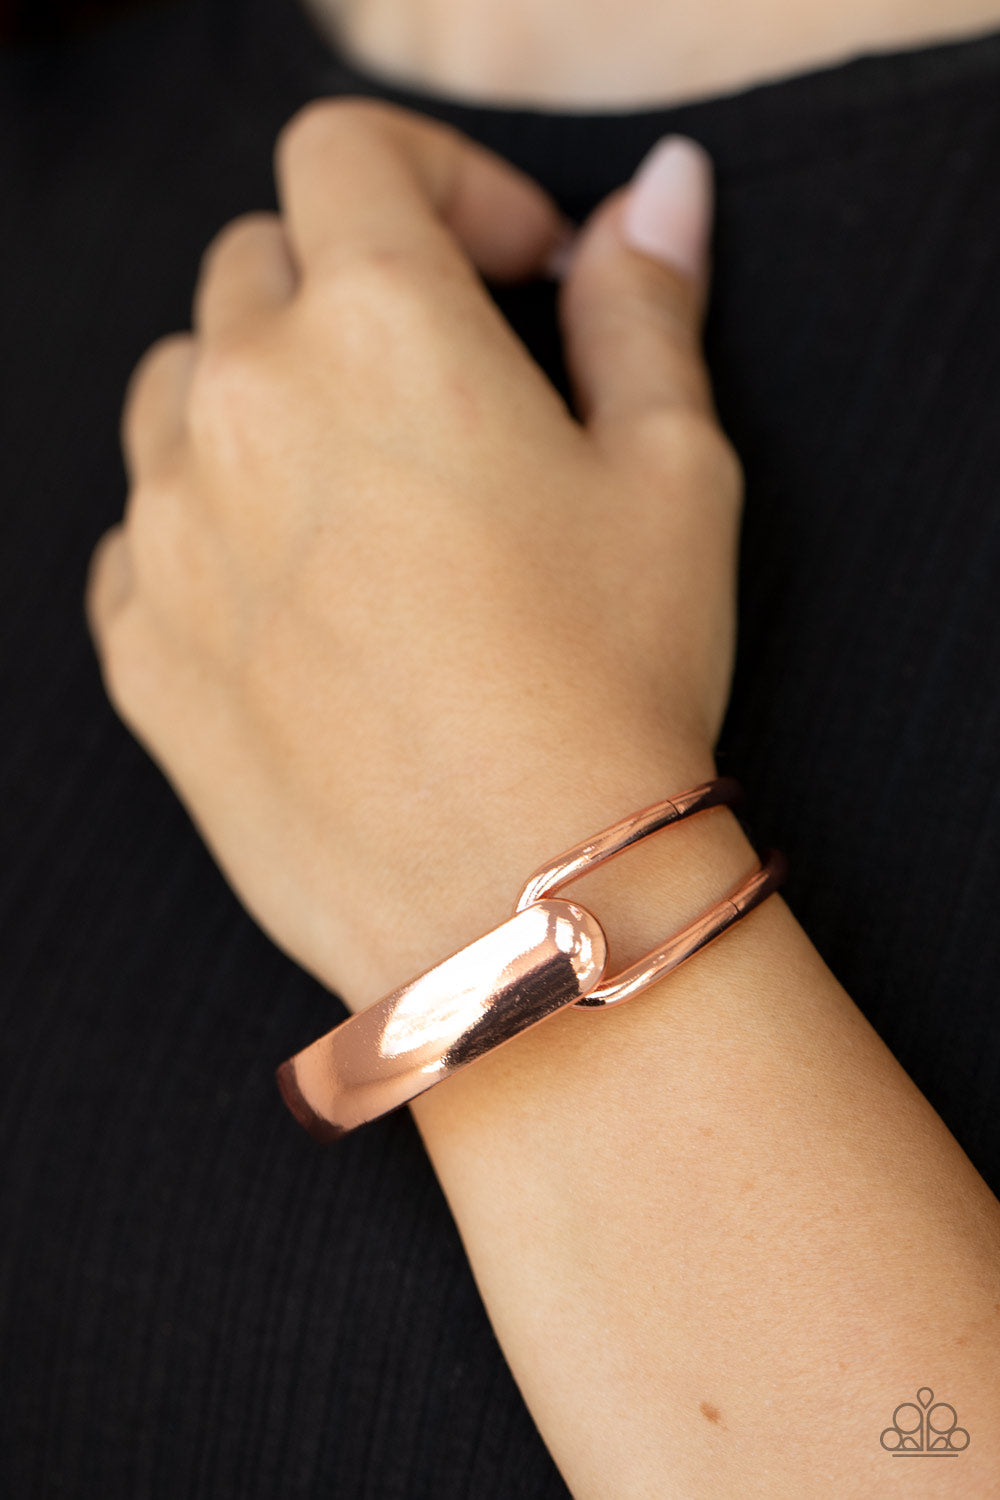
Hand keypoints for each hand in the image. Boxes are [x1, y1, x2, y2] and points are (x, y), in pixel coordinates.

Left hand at [86, 102, 742, 1008]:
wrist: (522, 905)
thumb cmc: (616, 684)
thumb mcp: (672, 474)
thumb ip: (642, 309)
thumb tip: (654, 195)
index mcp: (376, 327)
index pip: (349, 153)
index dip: (440, 181)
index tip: (511, 267)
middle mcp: (241, 406)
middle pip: (256, 268)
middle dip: (353, 291)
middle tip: (448, 389)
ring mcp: (167, 531)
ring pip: (179, 392)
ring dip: (263, 400)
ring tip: (363, 495)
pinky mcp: (140, 647)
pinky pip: (138, 533)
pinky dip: (206, 527)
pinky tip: (295, 596)